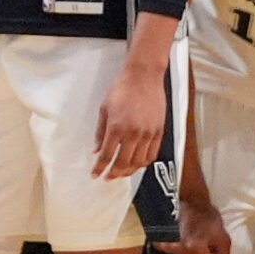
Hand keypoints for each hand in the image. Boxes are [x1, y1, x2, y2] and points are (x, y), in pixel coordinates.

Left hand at [93, 59, 167, 178]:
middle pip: (123, 163)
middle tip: (108, 177)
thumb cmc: (122, 89)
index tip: (95, 175)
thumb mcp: (104, 109)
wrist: (144, 76)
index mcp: (117, 127)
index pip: (107, 156)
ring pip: (139, 162)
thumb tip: (96, 150)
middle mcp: (134, 133)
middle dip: (114, 174)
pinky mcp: (159, 131)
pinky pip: (152, 154)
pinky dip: (144, 162)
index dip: (100, 168)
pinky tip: (137, 163)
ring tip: (122, 172)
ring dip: (129, 171)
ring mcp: (148, 133)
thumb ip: (100, 132)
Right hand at [160, 190, 231, 253]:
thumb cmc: (207, 216)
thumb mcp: (223, 238)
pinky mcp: (160, 242)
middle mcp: (179, 248)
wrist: (188, 199)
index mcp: (194, 248)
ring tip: (192, 233)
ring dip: (189, 249)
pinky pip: (173, 251)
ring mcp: (168, 245)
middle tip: (202, 237)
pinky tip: (181, 235)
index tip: (211, 241)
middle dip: (201, 253)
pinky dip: (178, 246)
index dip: (211, 253)